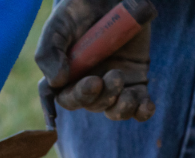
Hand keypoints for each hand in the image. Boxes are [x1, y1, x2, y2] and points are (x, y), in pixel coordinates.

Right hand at [35, 0, 153, 121]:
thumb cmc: (80, 8)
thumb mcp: (59, 24)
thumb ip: (49, 53)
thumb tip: (57, 82)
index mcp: (68, 77)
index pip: (68, 98)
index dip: (78, 98)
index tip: (92, 83)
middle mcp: (90, 84)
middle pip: (93, 104)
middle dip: (103, 96)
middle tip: (114, 75)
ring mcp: (113, 83)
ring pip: (115, 109)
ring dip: (122, 108)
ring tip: (129, 94)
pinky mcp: (136, 79)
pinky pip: (138, 104)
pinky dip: (142, 110)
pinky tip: (145, 106)